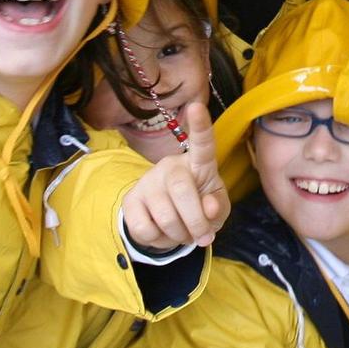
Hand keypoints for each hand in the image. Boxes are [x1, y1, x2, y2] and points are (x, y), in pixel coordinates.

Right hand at [121, 102, 227, 250]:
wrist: (169, 222)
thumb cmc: (200, 205)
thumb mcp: (217, 209)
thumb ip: (218, 206)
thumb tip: (209, 207)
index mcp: (199, 163)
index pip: (201, 143)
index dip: (200, 126)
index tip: (197, 106)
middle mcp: (170, 166)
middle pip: (182, 190)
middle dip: (196, 222)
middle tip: (203, 237)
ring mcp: (148, 182)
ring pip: (164, 216)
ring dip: (180, 235)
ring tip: (183, 234)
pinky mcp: (130, 201)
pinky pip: (144, 229)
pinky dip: (159, 241)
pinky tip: (163, 233)